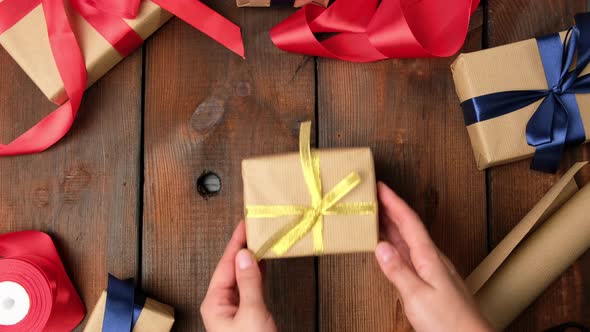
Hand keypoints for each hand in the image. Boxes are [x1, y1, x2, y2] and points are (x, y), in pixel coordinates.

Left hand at [201, 221, 276, 331]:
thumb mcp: (252, 314)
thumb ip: (248, 283)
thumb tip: (245, 255)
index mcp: (215, 302)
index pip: (225, 264)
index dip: (236, 242)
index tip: (245, 224)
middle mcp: (222, 304)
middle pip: (231, 268)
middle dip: (243, 247)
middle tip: (255, 227)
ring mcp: (234, 309)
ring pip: (241, 276)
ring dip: (252, 258)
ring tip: (261, 239)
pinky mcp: (247, 314)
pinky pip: (250, 286)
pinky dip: (258, 272)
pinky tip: (263, 262)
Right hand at [374, 182, 492, 331]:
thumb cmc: (448, 323)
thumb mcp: (418, 296)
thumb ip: (398, 271)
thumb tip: (380, 246)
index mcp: (429, 257)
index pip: (409, 222)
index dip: (394, 202)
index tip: (380, 186)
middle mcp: (433, 260)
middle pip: (409, 227)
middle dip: (391, 209)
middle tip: (374, 196)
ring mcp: (434, 270)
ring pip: (410, 241)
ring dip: (393, 226)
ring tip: (378, 216)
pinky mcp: (434, 282)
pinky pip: (412, 254)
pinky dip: (398, 245)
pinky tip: (392, 248)